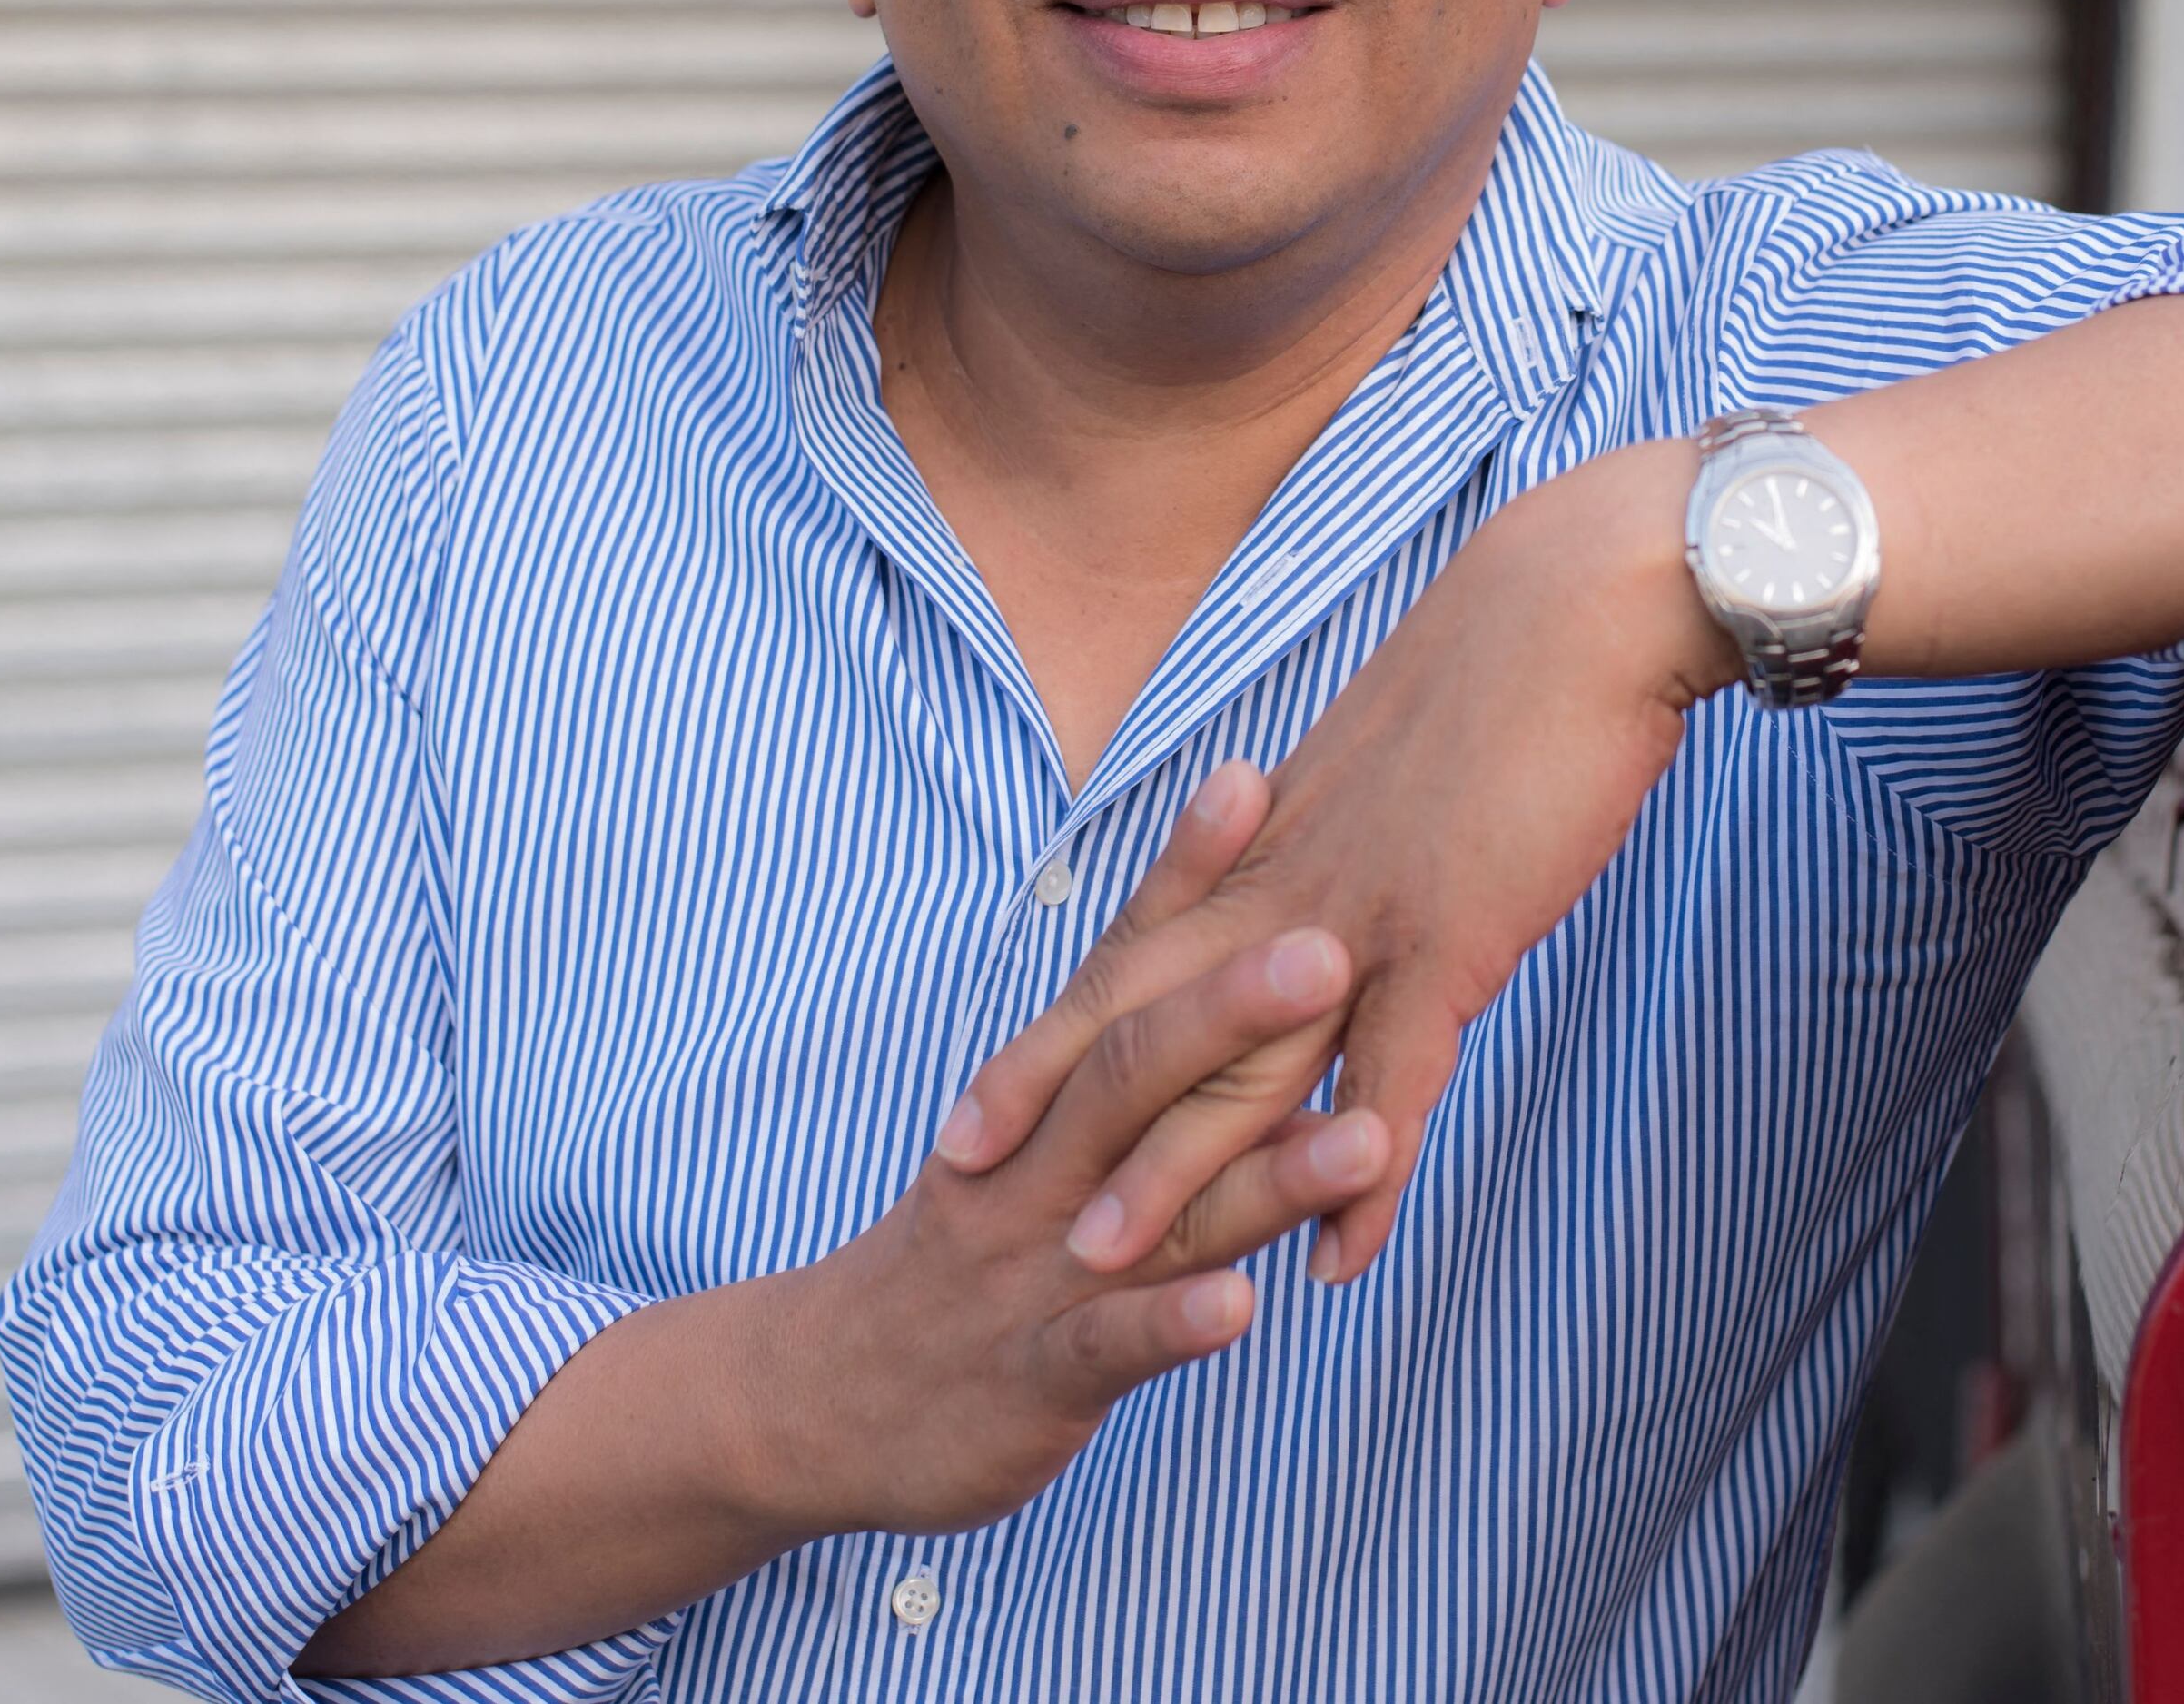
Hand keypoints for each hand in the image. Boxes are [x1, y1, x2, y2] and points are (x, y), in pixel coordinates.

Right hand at [753, 760, 1398, 1532]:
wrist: (819, 1402)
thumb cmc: (961, 1255)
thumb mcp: (1035, 1146)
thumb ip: (1143, 1075)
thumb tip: (1262, 988)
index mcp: (1043, 1099)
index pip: (1120, 969)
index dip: (1181, 880)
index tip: (1250, 781)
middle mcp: (1038, 1164)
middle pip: (1135, 1067)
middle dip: (1231, 1008)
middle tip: (1331, 945)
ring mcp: (1038, 1268)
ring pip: (1154, 1205)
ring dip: (1264, 1175)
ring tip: (1365, 1136)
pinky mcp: (1038, 1376)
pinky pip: (1112, 1347)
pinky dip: (1174, 1326)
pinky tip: (1246, 1308)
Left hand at [931, 441, 1720, 1285]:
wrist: (1586, 597)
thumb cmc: (1517, 662)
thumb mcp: (1408, 755)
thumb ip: (1358, 829)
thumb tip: (1341, 874)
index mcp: (1278, 835)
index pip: (1141, 942)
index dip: (1057, 1020)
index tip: (984, 1084)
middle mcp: (1291, 879)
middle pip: (1146, 1007)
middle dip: (1050, 1098)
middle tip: (959, 1183)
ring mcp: (1361, 913)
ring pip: (1243, 1062)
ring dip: (1170, 1171)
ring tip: (1097, 1265)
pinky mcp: (1450, 935)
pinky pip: (1391, 1080)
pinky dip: (1358, 1179)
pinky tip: (1333, 1264)